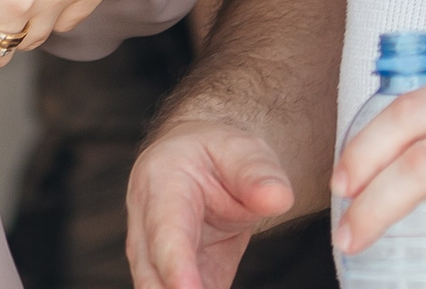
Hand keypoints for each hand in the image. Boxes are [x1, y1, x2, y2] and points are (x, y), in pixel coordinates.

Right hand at [126, 117, 295, 288]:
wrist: (205, 161)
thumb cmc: (219, 154)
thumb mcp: (242, 150)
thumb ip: (258, 173)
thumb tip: (277, 198)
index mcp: (161, 184)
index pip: (166, 229)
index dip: (176, 264)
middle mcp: (148, 223)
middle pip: (151, 272)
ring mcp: (157, 254)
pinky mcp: (177, 279)